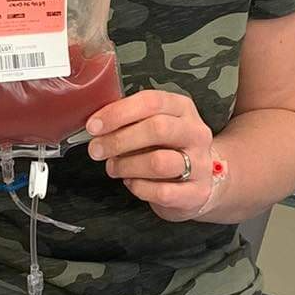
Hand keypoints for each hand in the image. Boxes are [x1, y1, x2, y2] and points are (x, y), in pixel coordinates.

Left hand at [85, 90, 225, 220]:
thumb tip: (97, 125)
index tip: (94, 125)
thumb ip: (129, 121)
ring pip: (159, 162)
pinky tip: (132, 182)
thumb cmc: (168, 149)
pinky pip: (162, 191)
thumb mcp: (153, 125)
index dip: (118, 113)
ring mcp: (200, 163)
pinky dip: (138, 187)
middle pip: (157, 129)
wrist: (199, 182)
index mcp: (182, 108)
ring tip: (113, 167)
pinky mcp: (196, 192)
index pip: (151, 101)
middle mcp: (195, 133)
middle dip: (119, 140)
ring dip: (126, 165)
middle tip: (97, 149)